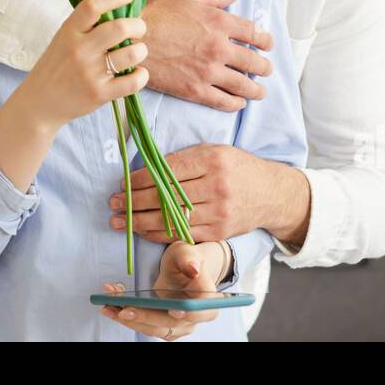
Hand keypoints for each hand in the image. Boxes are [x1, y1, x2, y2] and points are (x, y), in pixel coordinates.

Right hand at [8, 0, 148, 131]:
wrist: (39, 103)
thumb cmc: (55, 67)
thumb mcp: (63, 39)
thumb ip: (85, 25)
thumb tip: (120, 8)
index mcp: (69, 31)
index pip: (93, 5)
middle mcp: (80, 50)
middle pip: (120, 28)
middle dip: (138, 26)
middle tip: (138, 30)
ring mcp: (90, 73)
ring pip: (131, 54)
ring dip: (141, 50)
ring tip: (136, 52)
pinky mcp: (99, 94)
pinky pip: (133, 81)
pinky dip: (142, 75)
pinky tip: (137, 72)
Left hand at [99, 241, 226, 339]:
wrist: (184, 269)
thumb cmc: (187, 259)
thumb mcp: (187, 251)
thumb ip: (189, 259)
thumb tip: (194, 270)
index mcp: (206, 298)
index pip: (199, 310)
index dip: (187, 314)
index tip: (172, 311)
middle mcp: (194, 317)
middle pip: (170, 323)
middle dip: (145, 317)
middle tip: (123, 310)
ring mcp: (179, 325)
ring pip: (154, 328)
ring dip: (130, 320)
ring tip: (109, 307)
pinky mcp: (163, 326)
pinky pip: (145, 325)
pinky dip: (127, 316)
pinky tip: (111, 304)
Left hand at [108, 143, 309, 245]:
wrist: (272, 193)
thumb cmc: (237, 167)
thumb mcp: (214, 151)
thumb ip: (184, 159)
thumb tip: (147, 168)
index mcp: (212, 159)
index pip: (168, 171)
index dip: (141, 180)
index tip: (123, 184)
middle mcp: (216, 186)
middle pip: (166, 196)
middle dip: (134, 201)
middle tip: (113, 203)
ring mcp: (219, 211)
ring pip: (171, 218)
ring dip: (140, 221)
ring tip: (119, 221)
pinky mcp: (219, 232)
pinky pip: (182, 234)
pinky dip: (159, 233)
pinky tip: (142, 231)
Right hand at [140, 0, 272, 110]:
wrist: (129, 40)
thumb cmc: (154, 13)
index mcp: (219, 21)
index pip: (254, 33)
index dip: (264, 40)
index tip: (267, 45)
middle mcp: (219, 48)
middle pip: (254, 61)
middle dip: (264, 67)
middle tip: (266, 70)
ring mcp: (209, 71)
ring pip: (244, 85)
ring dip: (256, 90)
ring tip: (260, 92)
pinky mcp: (195, 90)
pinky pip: (224, 101)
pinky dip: (235, 104)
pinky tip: (239, 103)